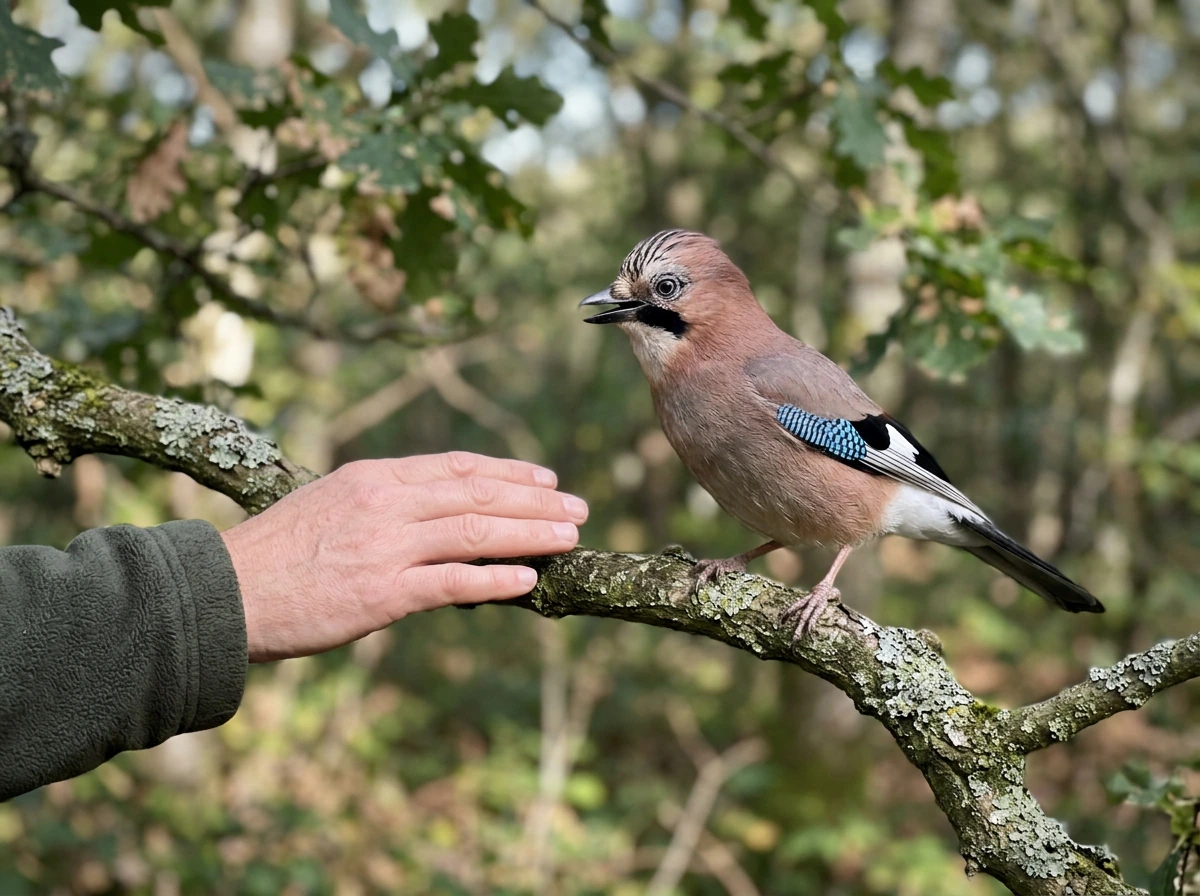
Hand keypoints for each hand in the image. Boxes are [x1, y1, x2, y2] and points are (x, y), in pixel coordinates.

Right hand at [220, 453, 586, 661]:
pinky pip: (452, 582)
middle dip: (535, 502)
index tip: (545, 479)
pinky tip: (527, 579)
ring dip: (531, 534)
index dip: (509, 472)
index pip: (457, 466)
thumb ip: (381, 504)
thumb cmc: (275, 554)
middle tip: (577, 507)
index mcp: (373, 477)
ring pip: (476, 531)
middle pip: (478, 494)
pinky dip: (494, 579)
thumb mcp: (328, 506)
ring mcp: (386, 547)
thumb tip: (432, 512)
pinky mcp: (381, 594)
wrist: (225, 593)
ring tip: (570, 537)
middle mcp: (386, 503)